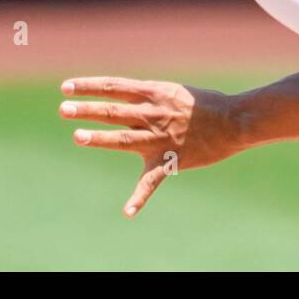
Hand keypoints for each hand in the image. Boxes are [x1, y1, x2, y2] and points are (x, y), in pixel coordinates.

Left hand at [58, 76, 248, 217]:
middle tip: (64, 109)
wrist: (235, 121)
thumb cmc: (205, 103)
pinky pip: (152, 182)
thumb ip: (147, 97)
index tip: (67, 87)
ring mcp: (160, 138)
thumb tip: (123, 97)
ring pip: (123, 138)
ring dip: (99, 138)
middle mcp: (153, 114)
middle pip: (113, 111)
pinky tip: (127, 212)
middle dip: (86, 110)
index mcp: (154, 93)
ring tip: (78, 136)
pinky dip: (139, 198)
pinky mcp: (170, 161)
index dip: (89, 86)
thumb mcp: (173, 91)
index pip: (114, 87)